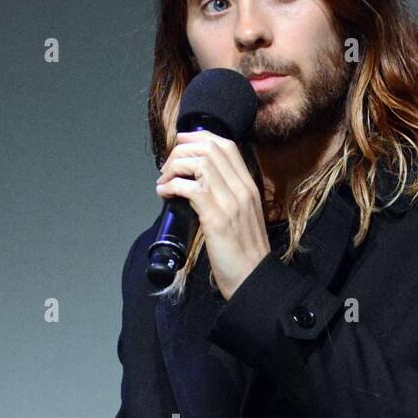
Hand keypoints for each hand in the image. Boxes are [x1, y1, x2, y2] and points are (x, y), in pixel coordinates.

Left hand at [156, 130, 269, 298]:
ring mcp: (230, 202)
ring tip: (163, 181)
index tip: (181, 143)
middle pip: (210, 148)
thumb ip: (227, 197)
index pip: (226, 145)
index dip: (200, 138)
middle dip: (182, 150)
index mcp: (248, 187)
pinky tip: (164, 194)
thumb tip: (199, 184)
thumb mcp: (241, 217)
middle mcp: (242, 189)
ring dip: (174, 167)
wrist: (253, 279)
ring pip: (199, 163)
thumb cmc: (243, 253)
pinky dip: (171, 186)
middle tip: (167, 166)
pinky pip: (190, 188)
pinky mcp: (216, 218)